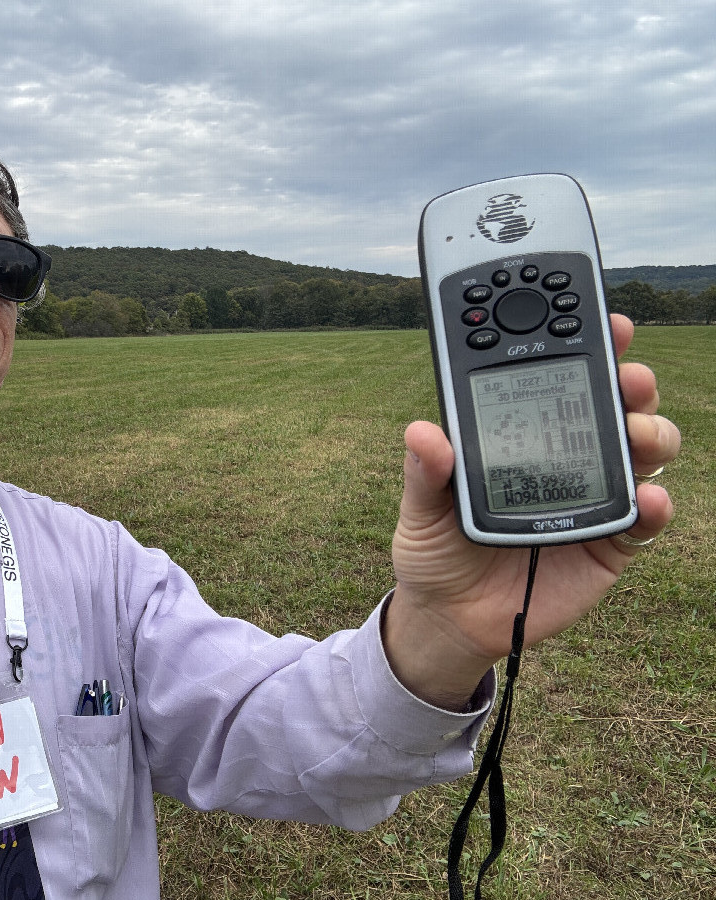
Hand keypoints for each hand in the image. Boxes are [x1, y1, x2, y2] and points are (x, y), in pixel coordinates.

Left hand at [383, 315, 680, 708]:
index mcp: (521, 435)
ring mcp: (594, 496)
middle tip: (626, 374)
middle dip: (629, 380)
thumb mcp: (420, 509)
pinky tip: (649, 499)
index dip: (581, 344)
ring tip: (637, 433)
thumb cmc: (435, 550)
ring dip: (650, 434)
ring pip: (643, 451)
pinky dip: (656, 506)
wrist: (450, 618)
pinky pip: (646, 520)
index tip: (596, 318)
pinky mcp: (610, 543)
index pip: (556, 378)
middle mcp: (566, 455)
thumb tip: (423, 432)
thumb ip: (425, 473)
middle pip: (613, 404)